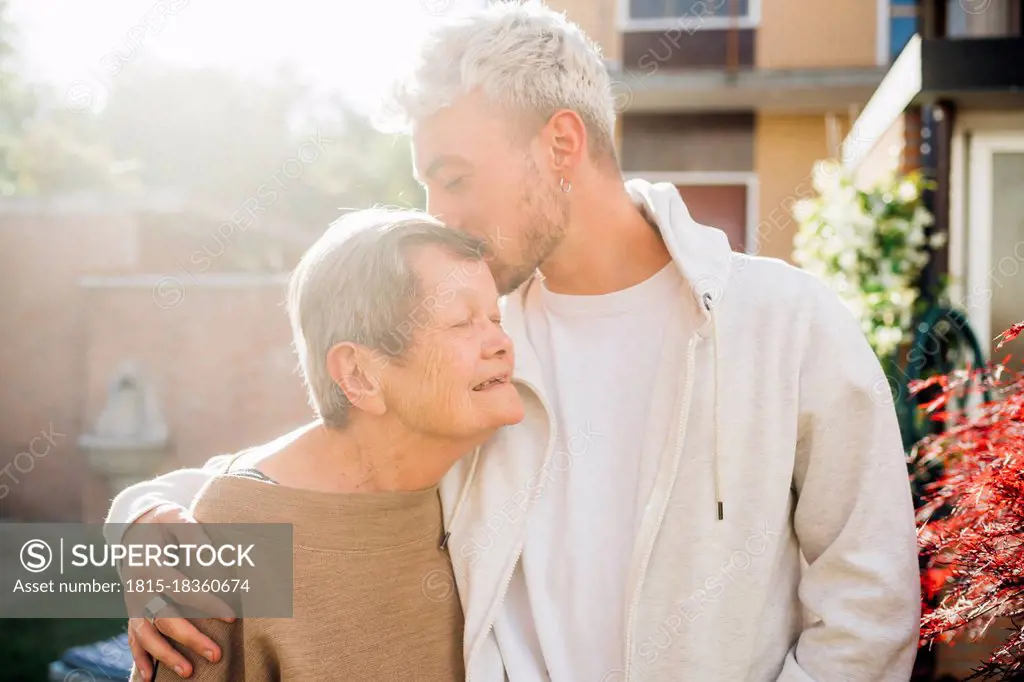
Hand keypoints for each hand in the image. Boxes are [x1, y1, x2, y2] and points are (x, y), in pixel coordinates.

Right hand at [121, 503, 235, 679]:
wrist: (133, 527)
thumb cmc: (164, 524)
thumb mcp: (178, 520)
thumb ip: (195, 537)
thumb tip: (215, 558)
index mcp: (151, 566)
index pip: (182, 589)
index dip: (207, 603)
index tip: (232, 617)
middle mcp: (138, 588)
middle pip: (163, 618)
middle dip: (190, 639)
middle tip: (216, 655)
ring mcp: (132, 602)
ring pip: (146, 634)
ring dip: (165, 655)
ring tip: (189, 671)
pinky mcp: (132, 610)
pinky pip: (133, 637)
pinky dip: (140, 657)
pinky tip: (150, 677)